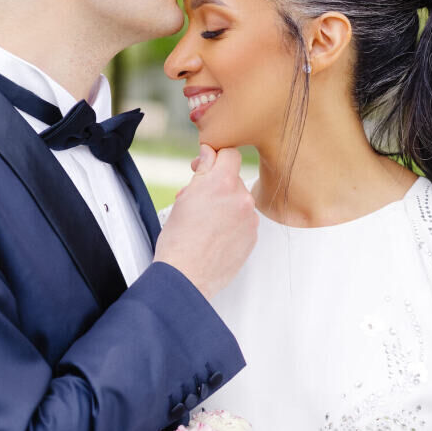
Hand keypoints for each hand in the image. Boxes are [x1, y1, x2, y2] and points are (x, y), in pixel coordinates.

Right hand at [153, 145, 256, 298]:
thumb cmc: (179, 241)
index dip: (216, 159)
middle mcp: (241, 198)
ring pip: (239, 201)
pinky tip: (214, 236)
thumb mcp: (185, 197)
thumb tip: (210, 154)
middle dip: (217, 186)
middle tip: (198, 202)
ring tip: (205, 224)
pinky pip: (244, 221)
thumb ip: (203, 171)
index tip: (206, 167)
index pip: (230, 154)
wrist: (186, 276)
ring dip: (225, 206)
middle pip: (234, 179)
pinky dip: (232, 224)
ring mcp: (250, 219)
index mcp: (223, 183)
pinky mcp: (253, 236)